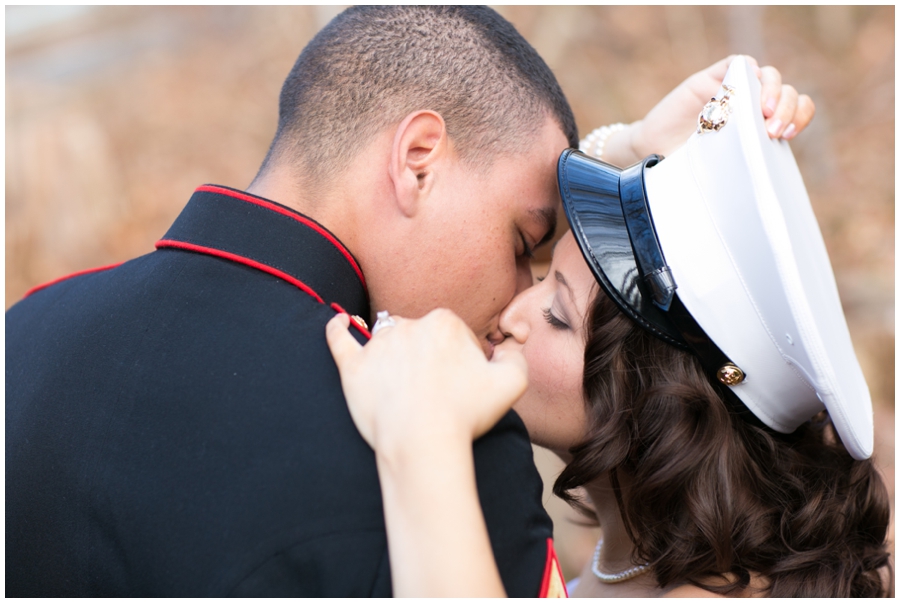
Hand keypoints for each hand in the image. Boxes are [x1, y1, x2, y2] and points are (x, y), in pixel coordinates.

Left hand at [326, 309, 527, 456]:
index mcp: (444, 322)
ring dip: (393, 352)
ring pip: (385, 339)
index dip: (458, 358)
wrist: (423, 442)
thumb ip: (515, 357)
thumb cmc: (466, 414)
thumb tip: (504, 349)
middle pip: (418, 334)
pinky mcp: (353, 367)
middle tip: (433, 390)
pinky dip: (338, 327)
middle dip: (426, 355)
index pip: (451, 332)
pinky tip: (339, 322)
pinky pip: (340, 338)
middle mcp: (408, 326)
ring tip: (400, 380)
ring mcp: (376, 345)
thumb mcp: (512, 383)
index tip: (459, 383)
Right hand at [604, 55, 815, 165]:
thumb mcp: (721, 171)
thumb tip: (765, 193)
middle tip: (774, 131)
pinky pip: (737, 63)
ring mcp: (731, 91)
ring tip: (764, 111)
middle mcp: (750, 105)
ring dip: (771, 89)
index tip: (786, 136)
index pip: (795, 111)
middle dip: (786, 108)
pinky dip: (746, 69)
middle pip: (785, 92)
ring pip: (767, 75)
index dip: (798, 116)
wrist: (648, 155)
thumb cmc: (683, 168)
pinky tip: (745, 84)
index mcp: (759, 127)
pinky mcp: (709, 79)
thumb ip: (743, 169)